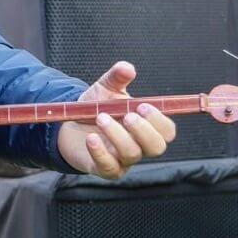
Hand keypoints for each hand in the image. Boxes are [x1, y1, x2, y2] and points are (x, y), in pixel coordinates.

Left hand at [57, 62, 175, 179]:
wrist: (70, 126)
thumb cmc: (96, 109)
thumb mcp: (106, 89)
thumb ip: (117, 78)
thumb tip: (127, 68)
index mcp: (146, 127)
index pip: (167, 131)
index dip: (160, 120)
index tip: (143, 106)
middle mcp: (139, 146)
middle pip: (156, 147)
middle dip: (144, 130)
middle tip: (127, 115)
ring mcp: (123, 160)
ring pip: (132, 154)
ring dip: (117, 135)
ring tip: (100, 117)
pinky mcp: (104, 169)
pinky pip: (108, 166)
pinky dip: (100, 152)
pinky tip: (90, 138)